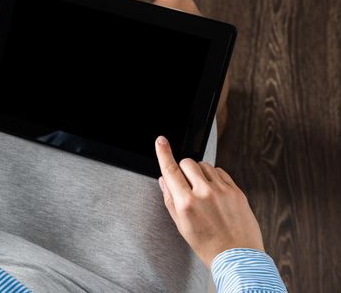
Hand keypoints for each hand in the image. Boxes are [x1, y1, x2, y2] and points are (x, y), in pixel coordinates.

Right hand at [154, 136, 263, 267]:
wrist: (237, 257)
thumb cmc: (208, 245)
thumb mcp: (181, 226)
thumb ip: (170, 200)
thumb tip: (164, 181)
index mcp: (186, 204)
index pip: (170, 170)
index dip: (164, 152)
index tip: (161, 141)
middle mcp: (204, 194)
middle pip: (187, 162)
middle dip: (183, 169)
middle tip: (186, 182)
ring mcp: (222, 191)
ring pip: (205, 165)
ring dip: (199, 172)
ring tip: (203, 190)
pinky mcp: (236, 190)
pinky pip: (220, 171)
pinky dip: (214, 176)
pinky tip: (214, 191)